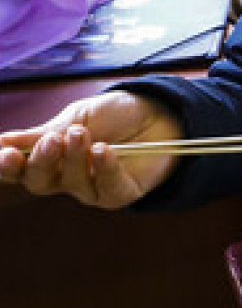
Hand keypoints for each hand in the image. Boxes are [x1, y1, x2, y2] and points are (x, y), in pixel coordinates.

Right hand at [0, 91, 182, 208]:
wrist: (160, 113)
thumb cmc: (116, 115)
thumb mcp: (76, 116)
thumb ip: (43, 132)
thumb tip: (2, 142)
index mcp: (50, 157)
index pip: (19, 169)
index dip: (7, 166)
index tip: (6, 154)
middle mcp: (68, 177)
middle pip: (40, 183)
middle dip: (41, 162)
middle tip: (53, 140)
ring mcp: (94, 188)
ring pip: (72, 185)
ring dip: (75, 159)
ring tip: (83, 134)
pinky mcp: (122, 194)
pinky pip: (107, 190)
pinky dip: (104, 169)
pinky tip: (104, 151)